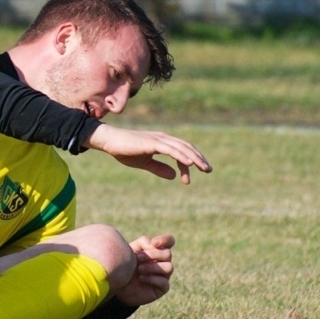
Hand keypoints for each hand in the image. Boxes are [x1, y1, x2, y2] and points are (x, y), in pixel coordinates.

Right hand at [85, 125, 210, 183]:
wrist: (110, 141)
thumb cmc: (124, 151)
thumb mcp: (144, 163)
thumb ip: (159, 168)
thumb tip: (174, 176)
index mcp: (162, 142)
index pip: (182, 151)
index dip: (188, 163)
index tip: (188, 180)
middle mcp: (163, 138)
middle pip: (186, 147)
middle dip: (199, 159)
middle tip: (209, 170)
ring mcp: (159, 139)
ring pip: (182, 148)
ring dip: (195, 158)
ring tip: (204, 169)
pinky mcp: (153, 142)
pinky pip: (172, 149)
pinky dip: (182, 156)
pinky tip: (189, 163)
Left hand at [114, 233, 173, 307]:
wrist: (118, 284)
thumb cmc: (125, 264)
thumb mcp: (131, 249)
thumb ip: (143, 242)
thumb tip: (153, 245)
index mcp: (157, 250)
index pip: (169, 241)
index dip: (165, 240)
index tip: (154, 243)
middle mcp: (163, 262)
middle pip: (168, 254)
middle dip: (153, 254)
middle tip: (137, 258)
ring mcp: (164, 275)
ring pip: (169, 267)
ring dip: (153, 267)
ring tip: (139, 269)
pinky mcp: (162, 288)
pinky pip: (165, 282)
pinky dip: (152, 279)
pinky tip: (141, 278)